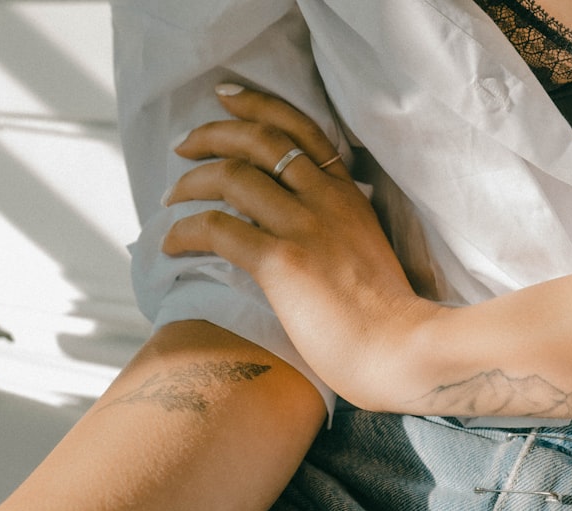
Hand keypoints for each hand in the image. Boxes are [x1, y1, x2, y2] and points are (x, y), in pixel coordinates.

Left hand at [162, 84, 440, 408]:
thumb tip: (306, 233)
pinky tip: (171, 243)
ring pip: (232, 176)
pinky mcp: (282, 261)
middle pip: (259, 140)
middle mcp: (326, 199)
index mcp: (349, 195)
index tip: (227, 98)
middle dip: (213, 133)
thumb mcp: (368, 253)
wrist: (402, 351)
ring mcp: (305, 226)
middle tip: (183, 143)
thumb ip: (340, 230)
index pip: (301, 130)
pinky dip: (185, 231)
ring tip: (170, 198)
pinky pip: (217, 229)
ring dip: (190, 182)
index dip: (258, 106)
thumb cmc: (386, 320)